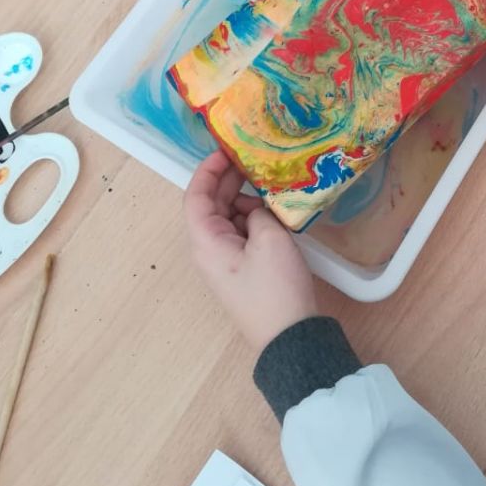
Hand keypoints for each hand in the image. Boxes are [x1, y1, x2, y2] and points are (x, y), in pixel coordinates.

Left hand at [184, 151, 316, 350]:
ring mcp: (225, 261)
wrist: (289, 336)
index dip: (208, 170)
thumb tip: (254, 209)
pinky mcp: (242, 270)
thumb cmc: (275, 288)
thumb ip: (258, 213)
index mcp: (206, 242)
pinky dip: (254, 219)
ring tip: (271, 189)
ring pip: (228, 218)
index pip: (195, 196)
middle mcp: (209, 250)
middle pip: (211, 205)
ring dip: (245, 200)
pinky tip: (275, 212)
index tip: (226, 150)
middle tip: (254, 160)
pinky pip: (242, 234)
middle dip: (229, 181)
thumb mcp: (270, 240)